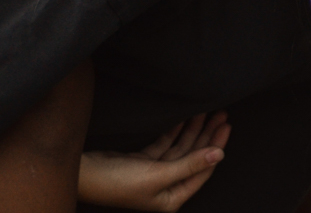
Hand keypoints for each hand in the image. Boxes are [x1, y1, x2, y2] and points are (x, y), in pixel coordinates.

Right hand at [79, 112, 230, 211]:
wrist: (85, 174)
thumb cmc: (119, 182)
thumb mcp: (158, 174)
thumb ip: (190, 164)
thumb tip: (219, 155)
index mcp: (172, 198)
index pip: (202, 170)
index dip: (215, 147)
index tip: (225, 127)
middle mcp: (166, 187)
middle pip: (193, 158)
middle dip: (207, 136)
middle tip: (221, 115)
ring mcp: (153, 174)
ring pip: (180, 149)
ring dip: (192, 131)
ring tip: (206, 112)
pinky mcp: (142, 162)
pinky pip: (165, 145)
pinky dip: (174, 131)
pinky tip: (183, 118)